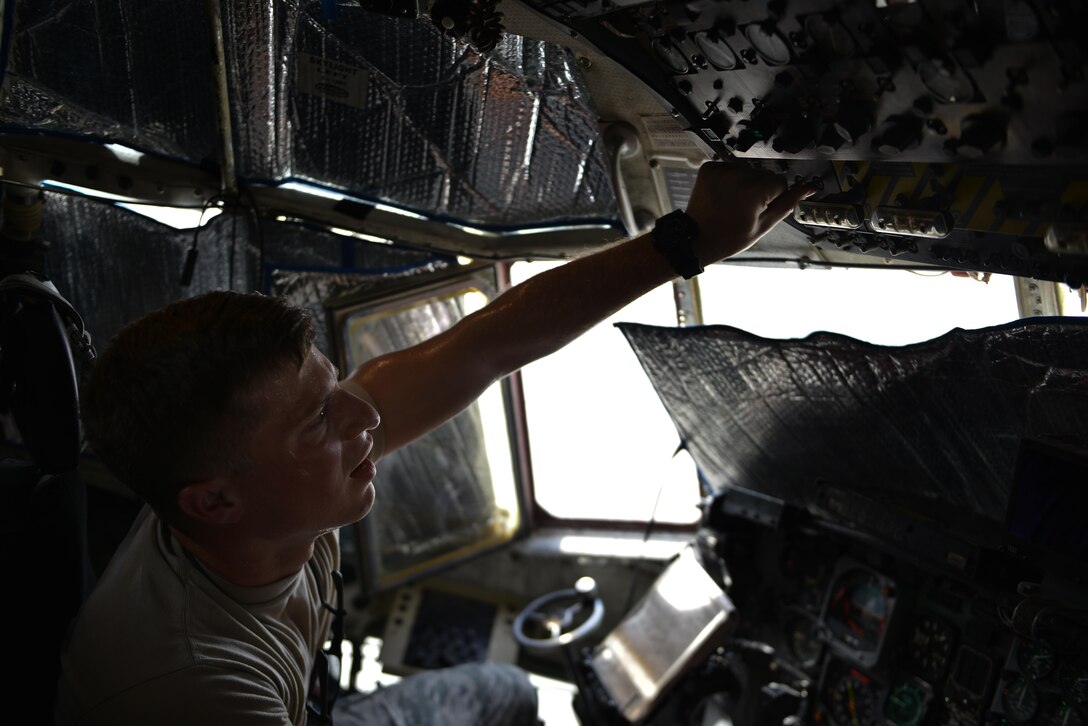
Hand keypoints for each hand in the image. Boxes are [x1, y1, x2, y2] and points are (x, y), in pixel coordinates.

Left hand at [685, 161, 815, 263]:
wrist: (697, 238)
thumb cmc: (729, 237)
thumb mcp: (763, 225)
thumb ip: (787, 204)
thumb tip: (808, 188)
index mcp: (754, 191)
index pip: (780, 182)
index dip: (773, 197)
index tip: (761, 209)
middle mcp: (737, 176)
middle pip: (764, 173)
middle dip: (761, 188)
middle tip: (745, 208)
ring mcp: (721, 171)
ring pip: (748, 170)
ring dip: (745, 182)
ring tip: (733, 202)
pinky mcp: (709, 168)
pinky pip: (730, 167)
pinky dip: (729, 178)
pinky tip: (723, 194)